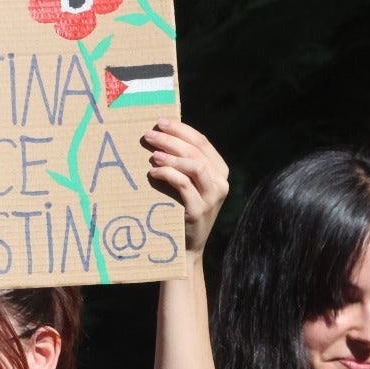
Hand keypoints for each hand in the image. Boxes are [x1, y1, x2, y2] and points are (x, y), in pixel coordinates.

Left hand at [143, 120, 228, 255]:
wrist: (185, 246)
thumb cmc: (180, 208)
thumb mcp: (188, 183)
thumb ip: (182, 162)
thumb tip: (160, 133)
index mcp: (219, 170)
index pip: (202, 142)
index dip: (181, 129)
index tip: (160, 122)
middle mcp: (220, 182)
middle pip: (196, 151)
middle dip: (171, 139)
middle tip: (149, 135)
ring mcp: (212, 197)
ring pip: (195, 166)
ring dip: (171, 156)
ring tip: (152, 155)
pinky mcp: (199, 211)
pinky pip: (185, 186)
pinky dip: (168, 174)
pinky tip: (153, 172)